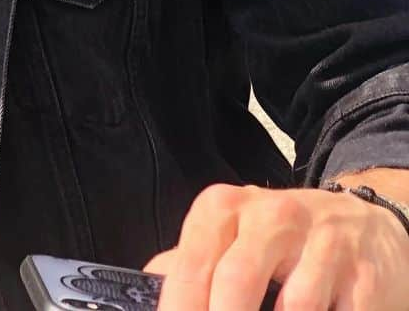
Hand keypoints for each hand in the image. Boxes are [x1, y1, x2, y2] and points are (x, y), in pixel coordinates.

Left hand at [145, 183, 408, 309]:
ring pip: (292, 307)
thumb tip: (144, 288)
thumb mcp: (232, 235)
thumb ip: (190, 262)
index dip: (180, 310)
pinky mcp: (364, 275)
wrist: (366, 224)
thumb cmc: (285, 238)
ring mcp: (322, 242)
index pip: (190, 267)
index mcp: (225, 210)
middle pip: (234, 283)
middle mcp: (271, 216)